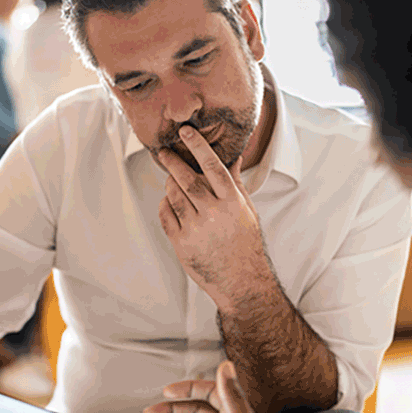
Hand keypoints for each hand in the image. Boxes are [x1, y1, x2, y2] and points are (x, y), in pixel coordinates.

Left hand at [157, 126, 275, 311]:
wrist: (241, 280)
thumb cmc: (246, 243)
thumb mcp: (247, 210)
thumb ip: (235, 183)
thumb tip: (233, 157)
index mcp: (232, 201)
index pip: (212, 166)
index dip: (198, 146)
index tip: (186, 132)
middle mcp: (213, 213)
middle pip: (187, 178)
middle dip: (173, 162)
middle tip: (164, 152)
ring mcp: (196, 228)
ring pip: (173, 195)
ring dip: (168, 183)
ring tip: (170, 179)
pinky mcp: (182, 243)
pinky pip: (165, 215)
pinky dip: (164, 205)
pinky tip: (169, 202)